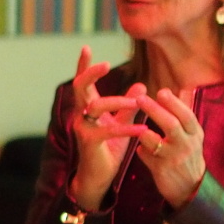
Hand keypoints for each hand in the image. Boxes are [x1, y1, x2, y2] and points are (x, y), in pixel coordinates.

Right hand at [66, 45, 151, 208]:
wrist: (98, 177)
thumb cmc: (107, 149)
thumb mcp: (119, 123)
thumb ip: (128, 106)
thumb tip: (141, 85)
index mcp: (88, 108)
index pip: (84, 83)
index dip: (84, 65)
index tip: (86, 47)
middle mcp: (81, 115)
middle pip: (80, 88)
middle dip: (90, 73)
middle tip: (105, 63)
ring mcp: (83, 128)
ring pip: (95, 106)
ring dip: (117, 101)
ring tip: (138, 103)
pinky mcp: (91, 143)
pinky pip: (109, 131)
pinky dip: (128, 129)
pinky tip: (144, 130)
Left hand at [135, 87, 206, 207]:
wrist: (190, 188)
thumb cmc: (187, 155)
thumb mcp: (192, 135)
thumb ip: (185, 113)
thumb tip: (186, 88)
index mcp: (194, 133)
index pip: (187, 115)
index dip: (174, 103)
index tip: (161, 91)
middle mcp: (187, 145)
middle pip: (171, 125)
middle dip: (155, 110)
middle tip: (140, 98)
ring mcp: (174, 158)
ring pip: (156, 142)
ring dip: (145, 134)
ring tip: (139, 129)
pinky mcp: (162, 170)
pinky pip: (146, 156)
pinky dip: (142, 151)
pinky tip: (141, 149)